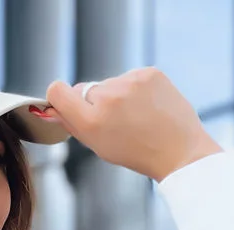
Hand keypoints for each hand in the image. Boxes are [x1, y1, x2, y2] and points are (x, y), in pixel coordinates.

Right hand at [39, 68, 222, 182]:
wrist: (179, 151)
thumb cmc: (138, 153)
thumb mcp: (99, 146)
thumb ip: (73, 125)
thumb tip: (54, 109)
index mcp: (91, 122)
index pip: (57, 91)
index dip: (59, 98)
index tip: (66, 105)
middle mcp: (107, 97)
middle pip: (86, 90)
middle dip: (95, 103)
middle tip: (116, 123)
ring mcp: (129, 82)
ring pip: (110, 83)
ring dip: (117, 96)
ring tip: (137, 117)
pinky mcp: (148, 72)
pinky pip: (131, 77)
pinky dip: (136, 90)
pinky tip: (148, 107)